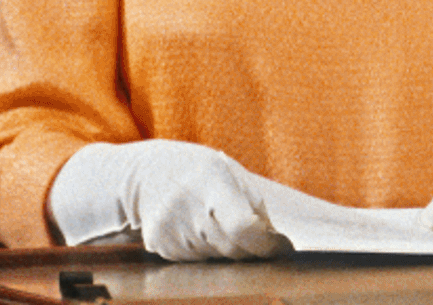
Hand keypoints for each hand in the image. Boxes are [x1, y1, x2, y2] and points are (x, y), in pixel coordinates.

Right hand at [53, 139, 282, 260]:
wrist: (149, 174)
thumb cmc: (203, 173)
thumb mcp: (232, 175)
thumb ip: (255, 208)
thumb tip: (277, 244)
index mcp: (211, 181)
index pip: (241, 226)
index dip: (265, 244)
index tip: (282, 248)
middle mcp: (187, 206)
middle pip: (231, 247)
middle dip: (251, 248)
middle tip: (256, 236)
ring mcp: (169, 228)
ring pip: (215, 257)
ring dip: (227, 248)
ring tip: (217, 221)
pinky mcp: (157, 245)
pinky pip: (195, 260)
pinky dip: (206, 250)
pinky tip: (198, 228)